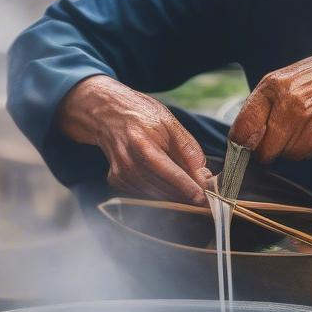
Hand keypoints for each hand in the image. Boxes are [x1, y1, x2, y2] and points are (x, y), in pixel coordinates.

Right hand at [56, 75, 210, 203]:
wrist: (107, 112)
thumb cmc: (140, 114)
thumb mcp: (169, 122)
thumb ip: (188, 149)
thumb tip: (204, 176)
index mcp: (142, 143)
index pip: (169, 172)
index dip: (188, 188)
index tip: (205, 199)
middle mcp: (127, 161)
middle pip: (162, 187)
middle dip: (186, 195)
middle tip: (205, 198)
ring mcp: (119, 172)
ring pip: (155, 195)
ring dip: (175, 196)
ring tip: (190, 190)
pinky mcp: (116, 180)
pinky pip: (144, 194)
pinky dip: (159, 192)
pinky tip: (166, 182)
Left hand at [229, 34, 311, 163]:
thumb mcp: (284, 81)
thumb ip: (263, 106)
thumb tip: (243, 138)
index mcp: (270, 87)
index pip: (242, 128)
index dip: (240, 146)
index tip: (245, 151)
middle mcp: (284, 102)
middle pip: (263, 149)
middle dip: (268, 152)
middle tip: (277, 144)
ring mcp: (303, 117)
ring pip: (285, 154)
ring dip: (290, 150)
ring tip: (302, 129)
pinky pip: (304, 154)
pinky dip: (306, 149)